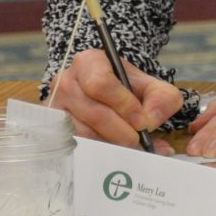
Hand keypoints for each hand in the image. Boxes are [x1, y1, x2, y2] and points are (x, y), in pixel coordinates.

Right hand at [51, 51, 184, 147]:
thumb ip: (162, 99)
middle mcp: (66, 82)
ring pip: (84, 133)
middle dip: (121, 132)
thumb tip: (151, 122)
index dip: (124, 105)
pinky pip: (76, 146)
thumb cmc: (126, 89)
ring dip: (111, 145)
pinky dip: (98, 153)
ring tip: (129, 149)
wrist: (105, 94)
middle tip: (138, 141)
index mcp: (89, 62)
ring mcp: (56, 106)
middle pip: (94, 113)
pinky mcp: (54, 128)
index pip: (101, 83)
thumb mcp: (150, 86)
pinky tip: (114, 153)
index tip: (142, 121)